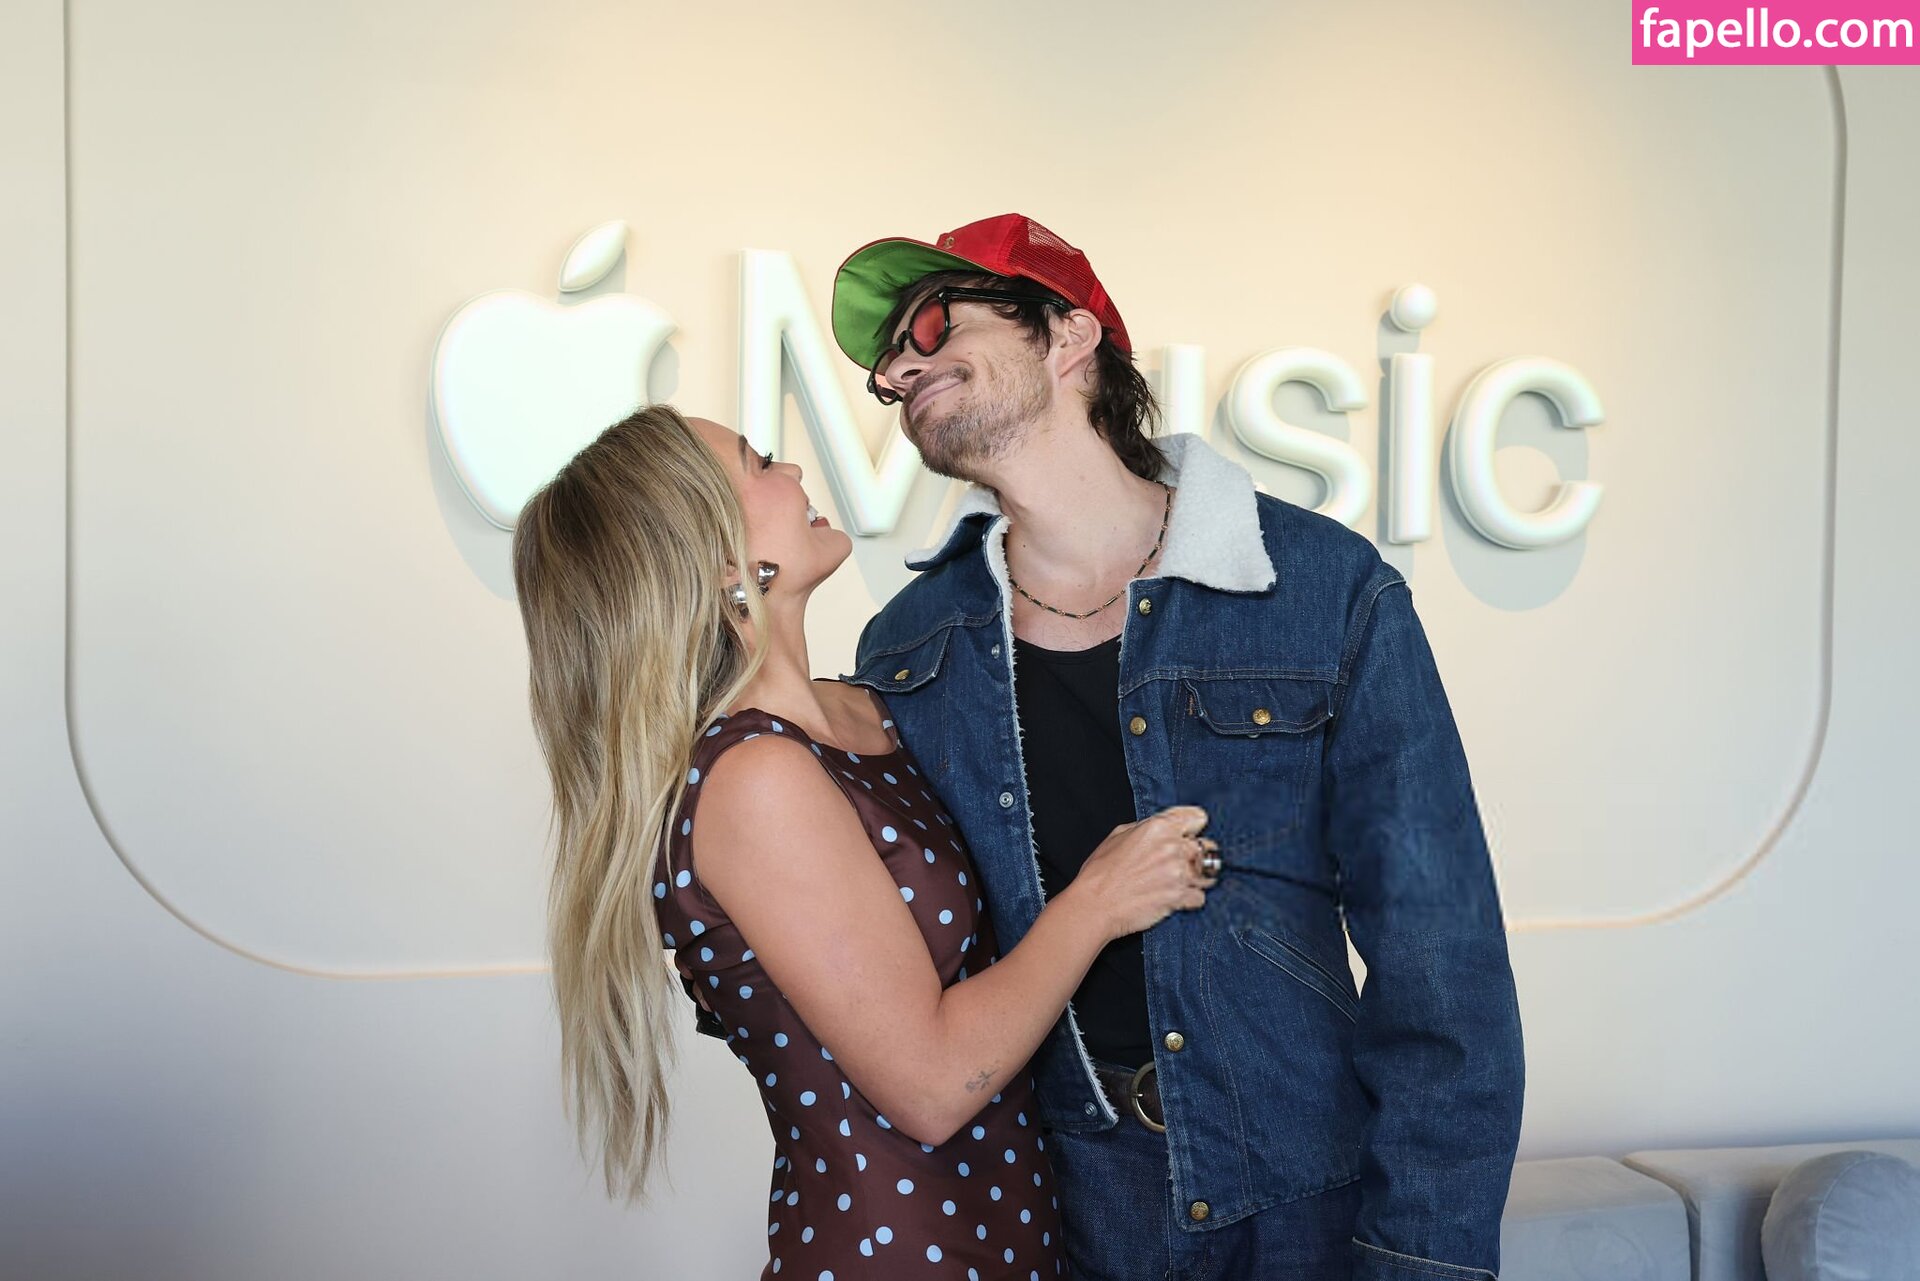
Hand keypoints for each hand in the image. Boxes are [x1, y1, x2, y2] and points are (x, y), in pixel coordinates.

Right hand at [1065, 805, 1218, 938]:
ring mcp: (1179, 873)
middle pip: (1207, 846)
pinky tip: (1174, 898)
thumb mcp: (1118, 834)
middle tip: (1181, 863)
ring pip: (1209, 872)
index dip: (1192, 828)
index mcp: (1158, 827)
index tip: (1188, 836)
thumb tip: (1163, 828)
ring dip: (1197, 878)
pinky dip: (1191, 899)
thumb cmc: (1100, 872)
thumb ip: (1147, 827)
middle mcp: (1173, 847)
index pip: (1198, 817)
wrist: (1094, 905)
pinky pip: (1200, 897)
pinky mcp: (1180, 897)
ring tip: (1179, 882)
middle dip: (1196, 854)